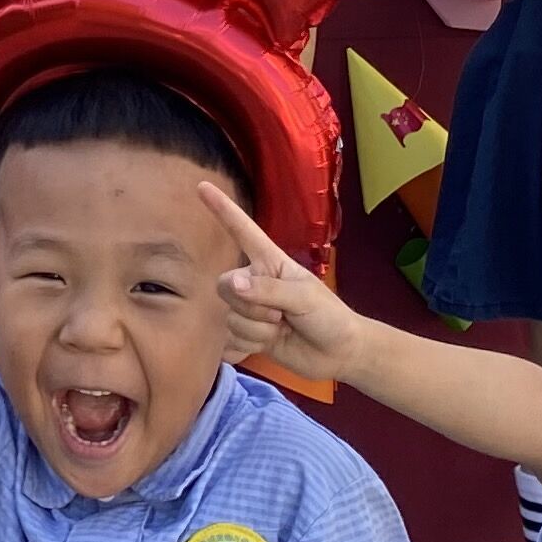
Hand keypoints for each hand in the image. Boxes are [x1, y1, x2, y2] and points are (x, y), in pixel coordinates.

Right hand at [204, 181, 362, 383]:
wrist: (339, 354)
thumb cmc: (329, 316)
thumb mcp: (304, 297)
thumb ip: (268, 290)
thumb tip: (232, 284)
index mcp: (270, 262)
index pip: (243, 231)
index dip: (222, 209)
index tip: (202, 186)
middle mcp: (254, 283)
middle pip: (226, 287)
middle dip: (252, 307)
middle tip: (282, 317)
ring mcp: (249, 311)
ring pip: (229, 319)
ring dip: (256, 331)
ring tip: (282, 331)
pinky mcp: (246, 336)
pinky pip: (229, 342)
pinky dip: (248, 348)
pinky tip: (269, 347)